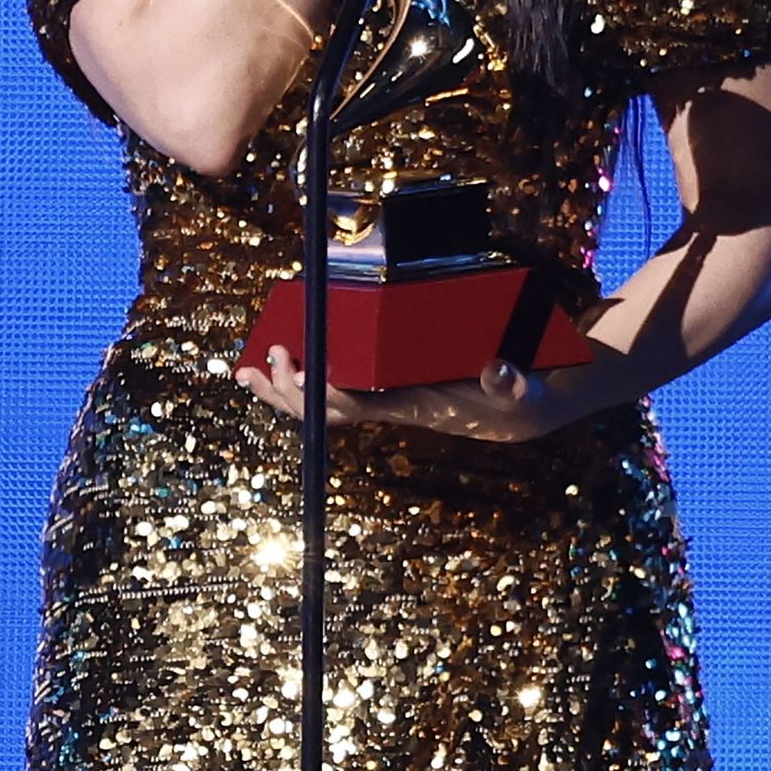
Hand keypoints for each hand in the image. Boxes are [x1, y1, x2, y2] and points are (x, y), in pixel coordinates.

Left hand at [234, 341, 560, 441]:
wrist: (522, 411)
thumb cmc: (519, 396)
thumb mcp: (524, 387)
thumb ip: (512, 380)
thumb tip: (498, 370)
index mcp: (412, 406)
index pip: (355, 405)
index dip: (323, 390)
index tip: (300, 364)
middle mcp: (390, 407)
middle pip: (324, 411)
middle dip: (288, 390)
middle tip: (263, 359)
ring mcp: (384, 400)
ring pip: (319, 405)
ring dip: (281, 390)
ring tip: (245, 371)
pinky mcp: (386, 388)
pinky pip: (332, 389)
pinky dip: (302, 378)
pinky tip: (278, 364)